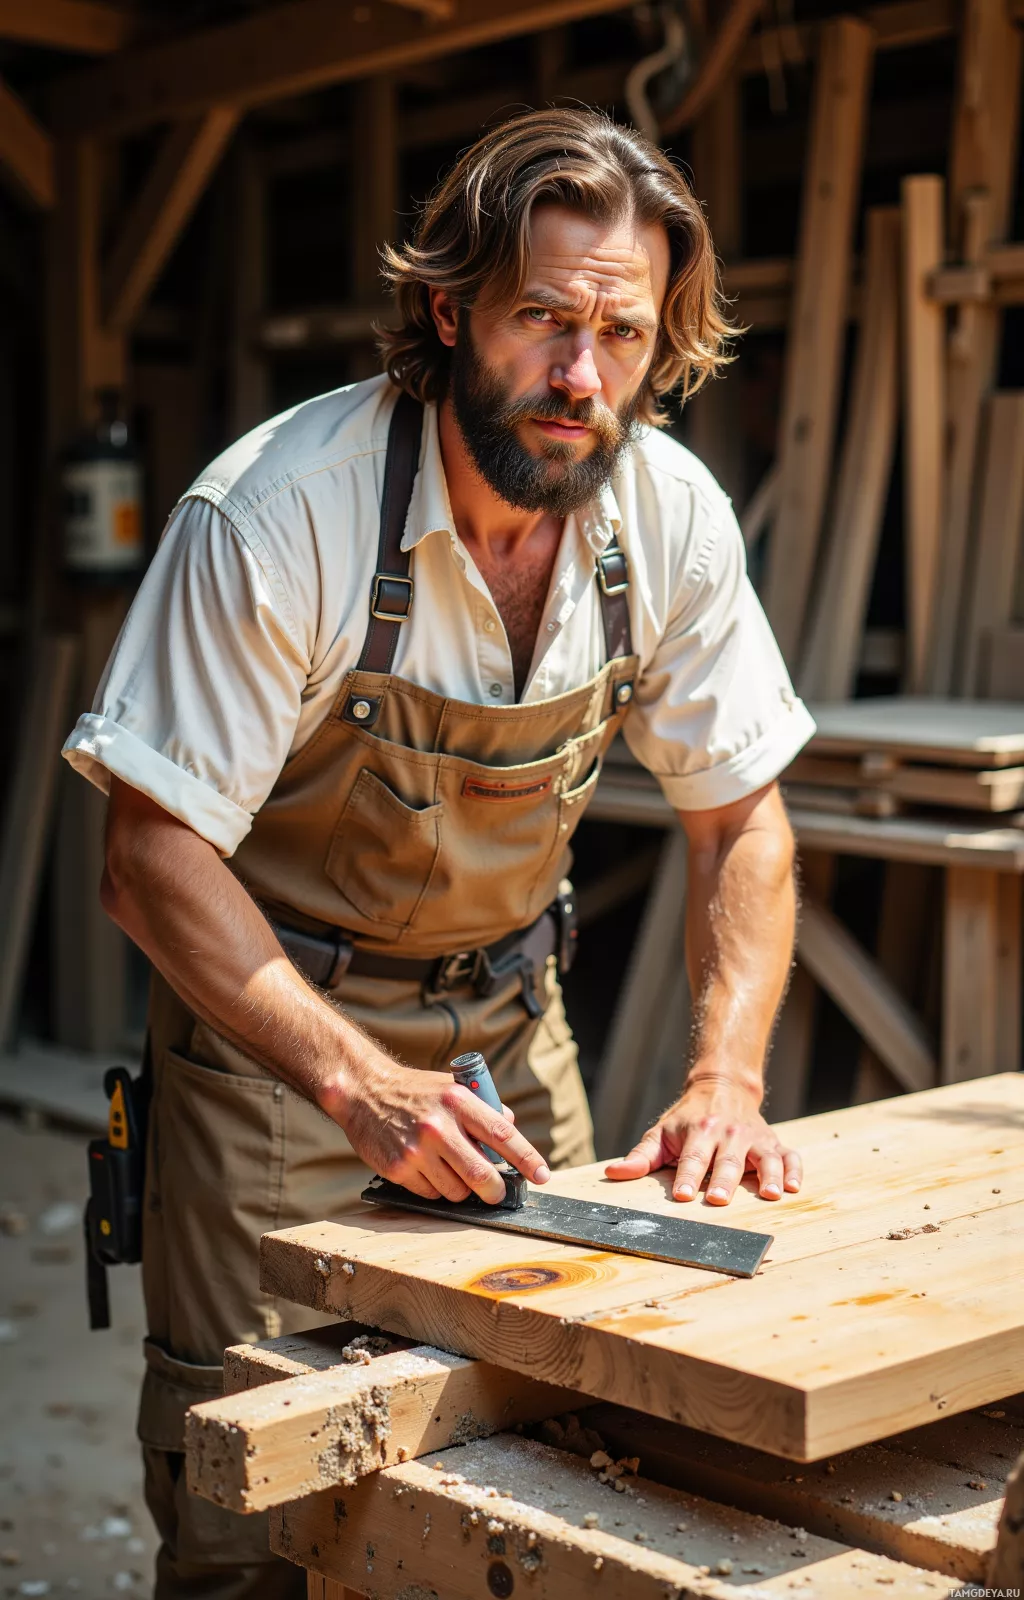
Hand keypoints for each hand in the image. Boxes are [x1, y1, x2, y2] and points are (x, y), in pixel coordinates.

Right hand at [338, 1055, 550, 1205]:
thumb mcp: (453, 1088)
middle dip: (495, 1190)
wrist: (365, 1092)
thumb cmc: (416, 1092)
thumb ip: (484, 1108)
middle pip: (482, 1175)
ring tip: (450, 1170)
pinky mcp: (398, 1168)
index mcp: (459, 1102)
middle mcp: (439, 1126)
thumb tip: (511, 1128)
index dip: (527, 1158)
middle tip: (496, 1192)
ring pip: (457, 1191)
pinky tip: (428, 1170)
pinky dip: (436, 1189)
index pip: (503, 1134)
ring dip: (461, 1189)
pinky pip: (431, 1195)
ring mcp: (417, 1150)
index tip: (542, 1175)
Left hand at [604, 1074, 801, 1203]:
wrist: (721, 1086)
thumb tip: (613, 1173)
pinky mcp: (773, 1142)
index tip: (681, 1196)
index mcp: (698, 1131)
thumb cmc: (687, 1119)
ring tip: (771, 1194)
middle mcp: (727, 1133)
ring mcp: (753, 1137)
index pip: (691, 1158)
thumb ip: (641, 1156)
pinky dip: (794, 1170)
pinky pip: (789, 1155)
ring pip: (763, 1157)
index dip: (685, 1177)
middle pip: (726, 1160)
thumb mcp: (661, 1132)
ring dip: (768, 1175)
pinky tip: (794, 1187)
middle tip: (718, 1199)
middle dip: (723, 1180)